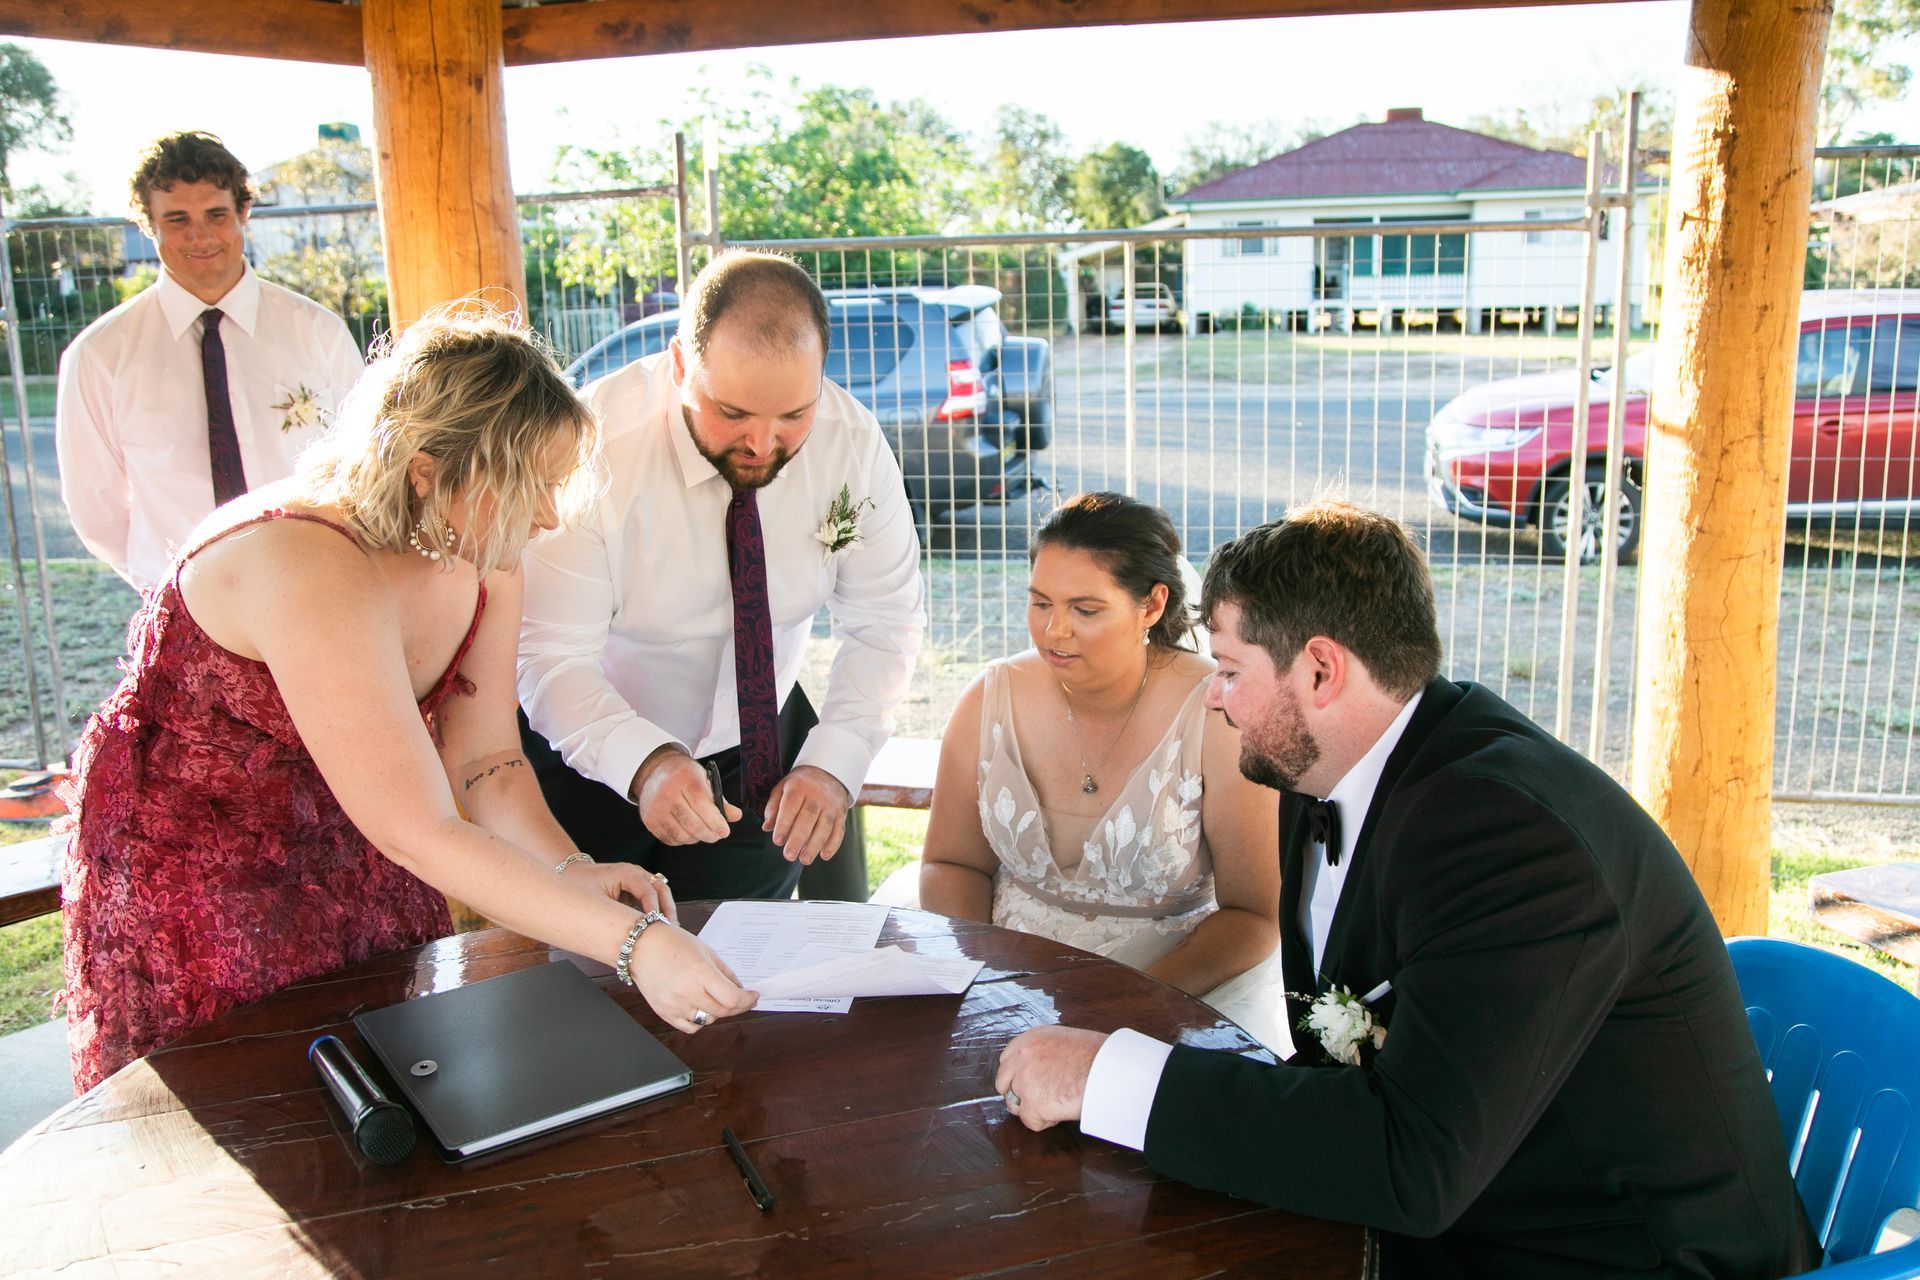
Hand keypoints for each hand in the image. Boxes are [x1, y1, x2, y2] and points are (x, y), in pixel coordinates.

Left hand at [562, 858, 677, 924]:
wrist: (571, 873)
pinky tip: (659, 927)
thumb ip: (614, 913)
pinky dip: (658, 910)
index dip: (655, 909)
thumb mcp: (596, 900)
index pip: (649, 890)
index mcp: (626, 872)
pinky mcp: (636, 887)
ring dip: (666, 910)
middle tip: (671, 930)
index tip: (657, 926)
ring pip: (661, 892)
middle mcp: (636, 872)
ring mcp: (638, 878)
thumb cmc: (579, 886)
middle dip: (667, 909)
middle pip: (661, 888)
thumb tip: (631, 930)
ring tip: (670, 931)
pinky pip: (653, 897)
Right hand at [631, 921, 757, 1034]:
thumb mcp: (705, 951)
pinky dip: (699, 1021)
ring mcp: (674, 1005)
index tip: (753, 996)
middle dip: (737, 1007)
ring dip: (717, 1013)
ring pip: (707, 1021)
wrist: (640, 947)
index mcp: (700, 973)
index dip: (747, 1000)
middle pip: (722, 1011)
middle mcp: (687, 992)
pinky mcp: (664, 1013)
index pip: (732, 998)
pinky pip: (690, 1027)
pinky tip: (700, 1007)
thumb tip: (739, 988)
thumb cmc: (671, 943)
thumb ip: (724, 972)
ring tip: (716, 999)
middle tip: (742, 1000)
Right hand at [634, 748, 739, 844]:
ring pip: (681, 835)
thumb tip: (736, 816)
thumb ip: (720, 799)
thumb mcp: (704, 779)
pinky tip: (688, 833)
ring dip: (697, 838)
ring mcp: (656, 808)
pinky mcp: (649, 820)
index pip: (701, 804)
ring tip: (703, 832)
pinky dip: (682, 840)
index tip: (725, 831)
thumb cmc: (685, 777)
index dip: (715, 821)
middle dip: (709, 834)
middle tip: (717, 836)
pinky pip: (669, 839)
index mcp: (684, 778)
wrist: (655, 772)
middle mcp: (667, 793)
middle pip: (692, 823)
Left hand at [763, 765, 850, 864]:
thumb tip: (767, 827)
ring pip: (825, 826)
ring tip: (804, 860)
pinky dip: (833, 844)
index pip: (791, 807)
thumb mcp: (783, 788)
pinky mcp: (841, 813)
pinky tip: (824, 855)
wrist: (828, 772)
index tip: (777, 841)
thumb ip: (773, 807)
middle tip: (789, 856)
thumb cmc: (800, 785)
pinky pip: (839, 829)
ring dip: (815, 845)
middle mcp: (817, 795)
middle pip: (808, 818)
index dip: (784, 824)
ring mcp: (831, 804)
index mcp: (798, 787)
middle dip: (798, 839)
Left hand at [995, 1025, 1109, 1131]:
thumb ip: (1046, 1052)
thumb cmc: (1099, 1056)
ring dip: (1031, 1108)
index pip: (1007, 1059)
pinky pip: (1029, 1121)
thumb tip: (1044, 1067)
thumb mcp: (1066, 1041)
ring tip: (1055, 1105)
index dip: (1016, 1075)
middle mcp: (1023, 1057)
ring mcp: (1025, 1080)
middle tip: (1039, 1099)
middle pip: (1003, 1082)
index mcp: (1031, 1039)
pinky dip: (1045, 1122)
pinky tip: (1061, 1112)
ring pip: (1014, 1104)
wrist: (1110, 1070)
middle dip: (1018, 1093)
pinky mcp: (1032, 1103)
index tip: (1028, 1083)